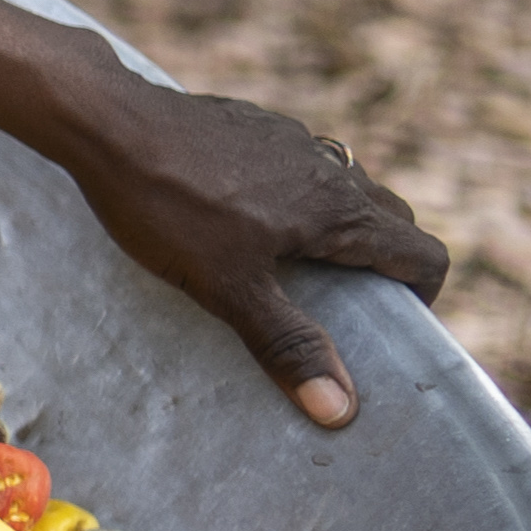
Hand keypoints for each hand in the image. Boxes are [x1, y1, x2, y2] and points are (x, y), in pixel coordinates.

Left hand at [0, 0, 446, 427]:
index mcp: (339, 208)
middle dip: (378, 264)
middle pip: (390, 220)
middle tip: (335, 304)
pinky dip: (294, 198)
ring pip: (344, 189)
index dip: (419, 295)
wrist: (107, 122)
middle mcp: (329, 167)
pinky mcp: (254, 125)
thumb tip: (341, 409)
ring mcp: (292, 140)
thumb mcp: (227, 287)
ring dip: (335, 229)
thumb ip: (287, 344)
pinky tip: (240, 219)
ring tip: (285, 267)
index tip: (385, 325)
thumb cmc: (166, 206)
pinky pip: (298, 167)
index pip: (423, 253)